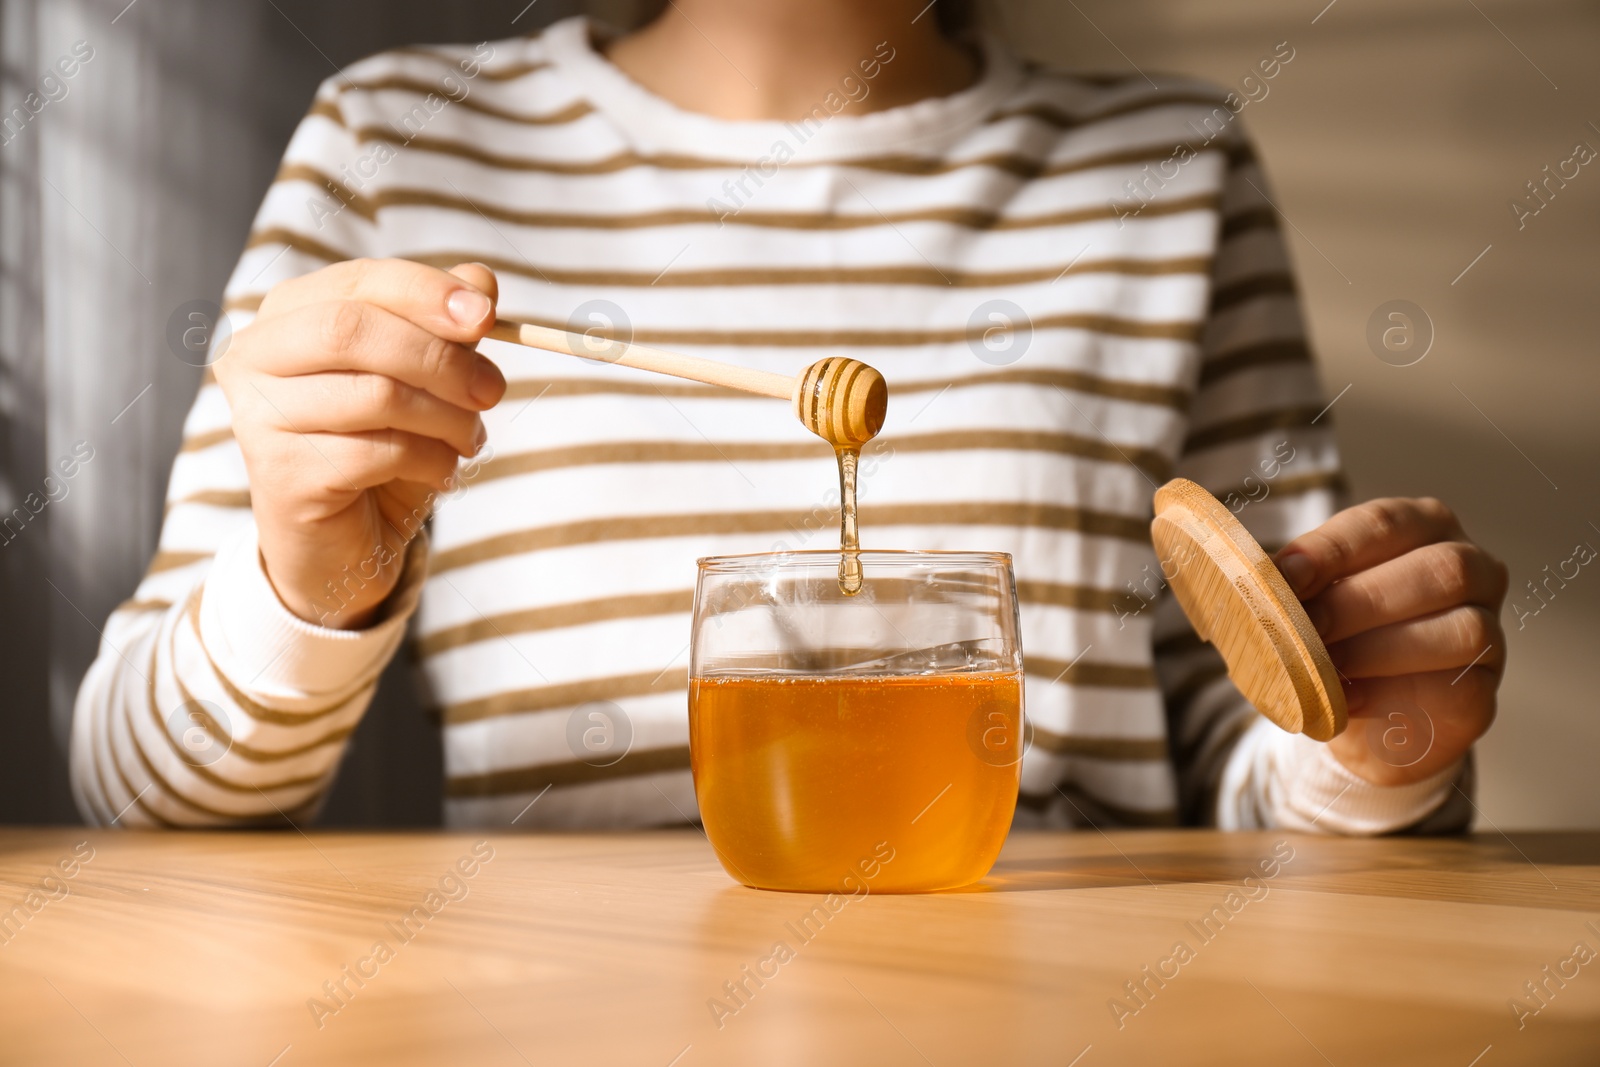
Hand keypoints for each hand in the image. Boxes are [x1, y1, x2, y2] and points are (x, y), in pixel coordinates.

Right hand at [213, 259, 503, 629]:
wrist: (346, 544)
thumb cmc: (381, 449)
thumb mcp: (424, 382)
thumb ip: (446, 328)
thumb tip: (481, 280)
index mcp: (289, 315)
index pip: (358, 282)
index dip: (426, 293)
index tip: (486, 315)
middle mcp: (257, 357)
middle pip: (352, 330)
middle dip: (439, 358)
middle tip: (491, 390)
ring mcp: (259, 416)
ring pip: (374, 394)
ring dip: (446, 418)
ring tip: (470, 439)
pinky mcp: (282, 475)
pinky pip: (377, 452)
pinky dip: (430, 460)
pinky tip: (441, 472)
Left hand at [1273, 498, 1506, 785]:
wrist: (1365, 711)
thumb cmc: (1337, 633)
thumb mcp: (1309, 599)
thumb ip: (1293, 587)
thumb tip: (1254, 583)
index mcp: (1421, 526)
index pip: (1381, 524)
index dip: (1330, 550)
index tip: (1283, 578)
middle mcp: (1470, 568)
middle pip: (1436, 570)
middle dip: (1358, 601)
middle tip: (1303, 628)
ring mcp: (1488, 628)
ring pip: (1460, 628)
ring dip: (1380, 649)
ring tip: (1325, 668)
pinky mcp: (1482, 690)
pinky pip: (1456, 687)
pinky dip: (1395, 692)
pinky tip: (1349, 699)